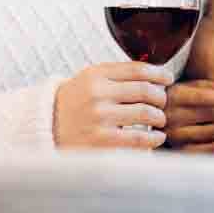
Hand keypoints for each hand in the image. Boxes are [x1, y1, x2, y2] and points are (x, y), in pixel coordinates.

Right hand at [54, 61, 172, 149]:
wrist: (46, 130)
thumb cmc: (74, 103)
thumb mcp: (89, 80)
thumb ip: (116, 74)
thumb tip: (154, 74)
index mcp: (96, 75)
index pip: (137, 69)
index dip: (158, 73)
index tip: (168, 78)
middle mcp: (97, 95)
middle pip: (145, 91)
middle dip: (161, 97)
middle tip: (163, 102)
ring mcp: (99, 119)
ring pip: (146, 113)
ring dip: (160, 117)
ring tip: (160, 120)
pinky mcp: (101, 143)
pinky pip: (138, 139)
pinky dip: (153, 138)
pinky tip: (156, 138)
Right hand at [164, 79, 213, 152]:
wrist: (144, 117)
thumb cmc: (171, 99)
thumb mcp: (186, 87)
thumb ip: (209, 86)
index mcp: (175, 95)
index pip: (204, 97)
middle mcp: (172, 114)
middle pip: (208, 115)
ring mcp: (172, 134)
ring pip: (207, 133)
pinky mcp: (174, 150)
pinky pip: (201, 150)